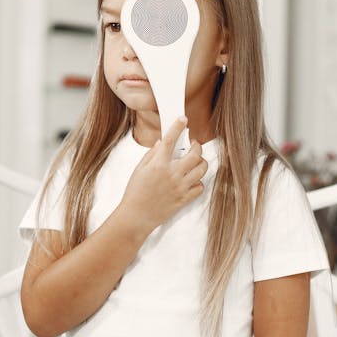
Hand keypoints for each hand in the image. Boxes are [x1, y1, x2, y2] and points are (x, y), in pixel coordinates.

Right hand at [118, 117, 208, 233]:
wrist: (136, 217)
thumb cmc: (134, 193)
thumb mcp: (139, 170)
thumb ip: (151, 155)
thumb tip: (160, 143)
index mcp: (158, 164)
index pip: (171, 140)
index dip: (178, 126)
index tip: (183, 119)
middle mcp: (172, 174)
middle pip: (195, 154)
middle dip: (197, 146)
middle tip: (193, 145)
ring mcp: (180, 187)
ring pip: (202, 169)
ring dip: (201, 162)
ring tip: (195, 161)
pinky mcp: (184, 199)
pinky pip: (200, 187)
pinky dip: (198, 182)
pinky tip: (191, 180)